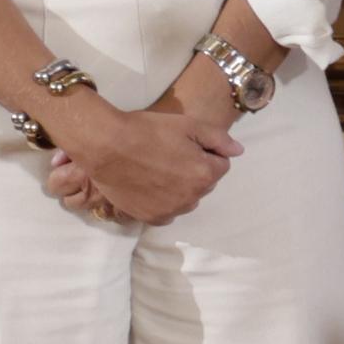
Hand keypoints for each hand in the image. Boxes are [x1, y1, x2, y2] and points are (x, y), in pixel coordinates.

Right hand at [45, 92, 235, 224]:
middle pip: (204, 183)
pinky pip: (168, 211)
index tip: (185, 144)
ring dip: (181, 188)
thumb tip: (238, 152)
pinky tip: (149, 185)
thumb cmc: (148, 130)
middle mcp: (192, 198)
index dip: (205, 152)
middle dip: (195, 170)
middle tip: (170, 155)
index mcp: (205, 174)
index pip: (220, 165)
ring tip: (158, 169)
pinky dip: (164, 201)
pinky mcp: (151, 218)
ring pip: (187, 199)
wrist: (106, 145)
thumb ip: (218, 139)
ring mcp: (171, 211)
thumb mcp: (188, 124)